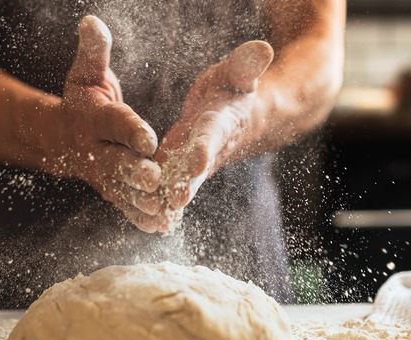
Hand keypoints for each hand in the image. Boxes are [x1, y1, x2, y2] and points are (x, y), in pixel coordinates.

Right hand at [54, 16, 164, 231]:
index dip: (130, 129)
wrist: (61, 138)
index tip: (148, 137)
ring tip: (163, 209)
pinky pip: (125, 206)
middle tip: (155, 179)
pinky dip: (140, 217)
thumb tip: (91, 21)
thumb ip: (94, 52)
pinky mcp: (110, 191)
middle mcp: (95, 150)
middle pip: (116, 162)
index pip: (113, 123)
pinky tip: (160, 226)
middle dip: (134, 171)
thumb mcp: (86, 73)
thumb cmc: (83, 100)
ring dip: (141, 201)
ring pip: (122, 190)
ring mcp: (102, 175)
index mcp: (93, 118)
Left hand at [152, 41, 273, 231]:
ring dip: (169, 200)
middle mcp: (208, 148)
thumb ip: (246, 64)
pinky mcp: (181, 169)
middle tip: (174, 202)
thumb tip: (263, 47)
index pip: (212, 135)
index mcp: (221, 123)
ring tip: (155, 217)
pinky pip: (171, 187)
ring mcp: (194, 163)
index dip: (205, 147)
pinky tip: (147, 220)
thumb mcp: (238, 73)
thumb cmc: (234, 88)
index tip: (197, 160)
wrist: (238, 117)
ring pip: (181, 184)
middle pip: (196, 169)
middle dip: (186, 185)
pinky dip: (162, 203)